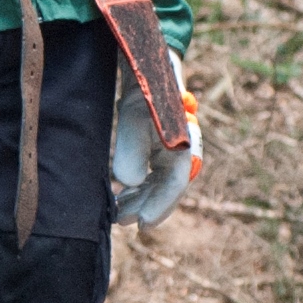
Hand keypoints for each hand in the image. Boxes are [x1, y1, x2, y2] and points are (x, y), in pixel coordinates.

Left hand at [110, 80, 203, 225]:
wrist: (148, 78)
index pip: (175, 183)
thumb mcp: (132, 118)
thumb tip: (128, 182)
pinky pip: (152, 180)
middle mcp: (182, 154)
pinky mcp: (161, 157)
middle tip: (123, 222)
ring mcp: (172, 156)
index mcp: (183, 146)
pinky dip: (138, 191)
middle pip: (166, 190)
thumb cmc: (143, 96)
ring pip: (158, 187)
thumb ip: (131, 149)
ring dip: (140, 202)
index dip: (160, 206)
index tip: (142, 223)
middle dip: (145, 208)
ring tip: (118, 215)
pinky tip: (122, 200)